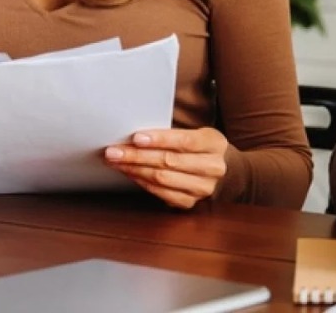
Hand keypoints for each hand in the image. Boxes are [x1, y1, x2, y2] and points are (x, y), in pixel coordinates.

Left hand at [103, 127, 228, 208]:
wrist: (222, 170)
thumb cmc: (200, 148)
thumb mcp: (195, 133)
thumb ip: (171, 134)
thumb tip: (134, 136)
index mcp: (214, 143)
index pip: (185, 141)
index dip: (159, 139)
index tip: (135, 138)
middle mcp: (212, 167)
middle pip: (169, 161)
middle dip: (137, 156)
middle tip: (113, 151)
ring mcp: (203, 188)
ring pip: (162, 179)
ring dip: (134, 170)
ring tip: (116, 162)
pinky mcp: (191, 202)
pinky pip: (161, 193)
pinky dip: (142, 182)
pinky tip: (130, 174)